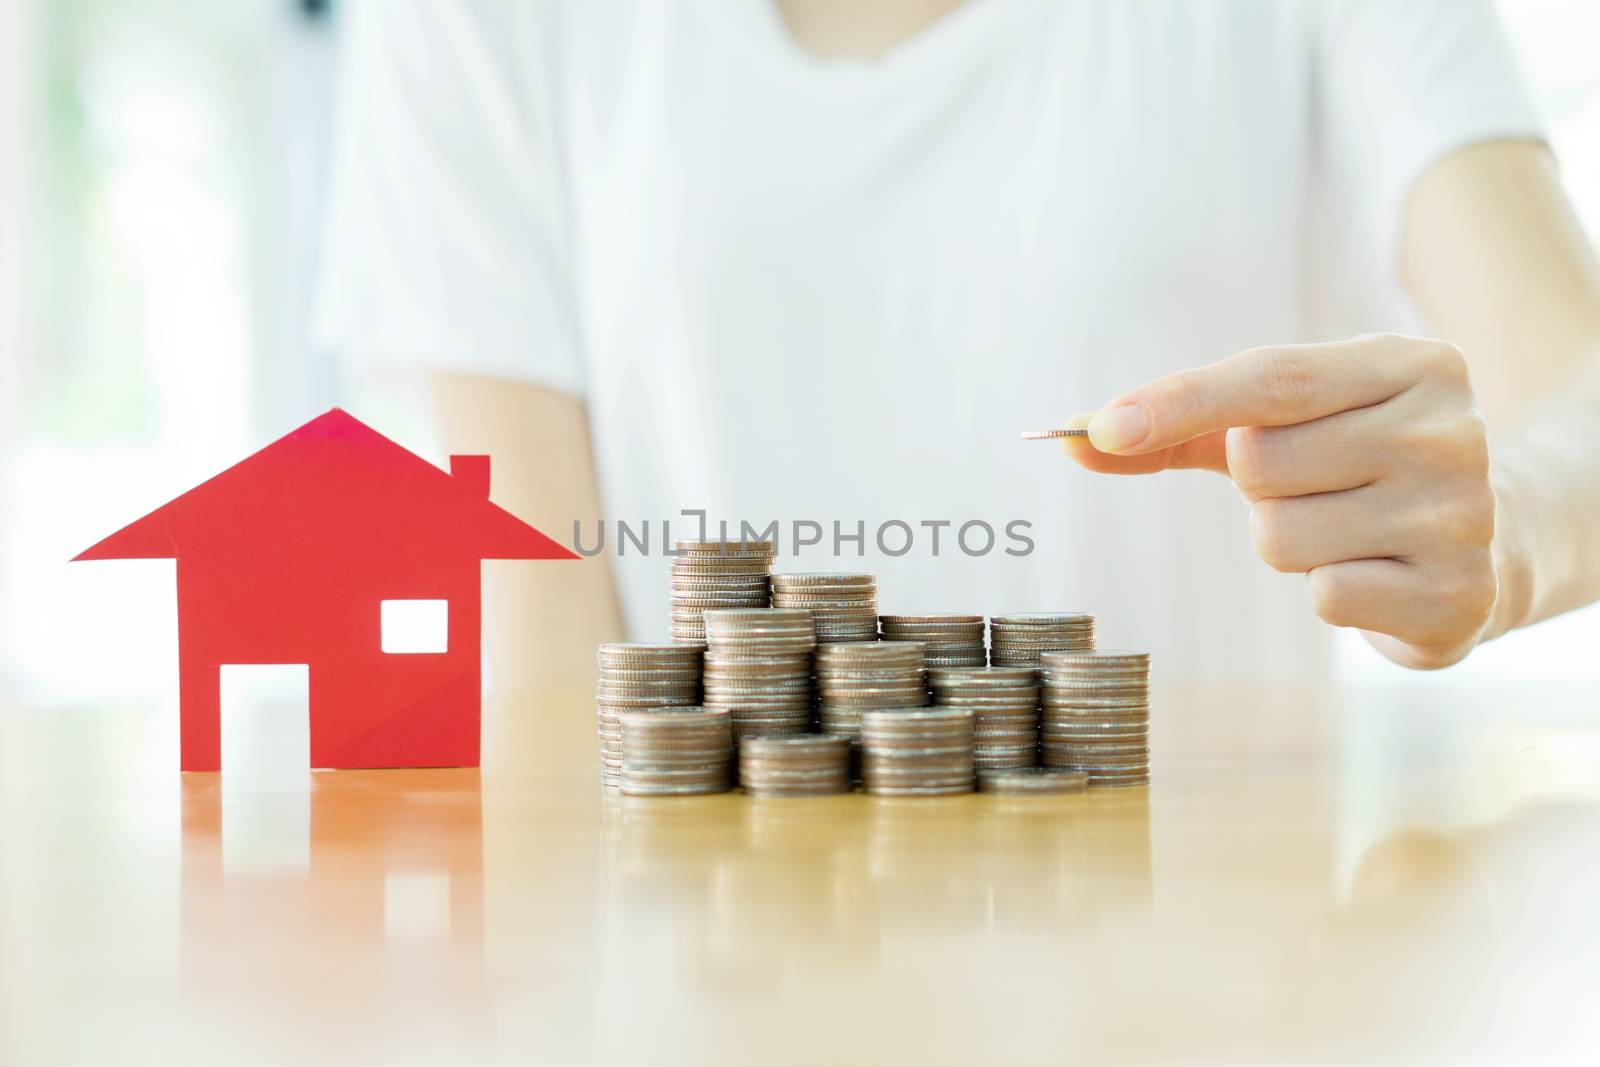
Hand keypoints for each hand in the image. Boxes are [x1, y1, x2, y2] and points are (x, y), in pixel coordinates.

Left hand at [1063, 334, 1503, 668]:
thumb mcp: (1283, 426)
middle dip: (1260, 489)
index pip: (1271, 379)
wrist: (1489, 545)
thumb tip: (1072, 437)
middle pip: (1260, 464)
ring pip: (1279, 537)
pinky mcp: (1458, 593)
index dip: (1179, 402)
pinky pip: (1324, 595)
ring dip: (1288, 544)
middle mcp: (1447, 429)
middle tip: (1317, 490)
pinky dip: (1329, 590)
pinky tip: (1376, 574)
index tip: (1103, 428)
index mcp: (1409, 364)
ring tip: (1346, 533)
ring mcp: (1460, 513)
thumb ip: (1180, 427)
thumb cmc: (1353, 467)